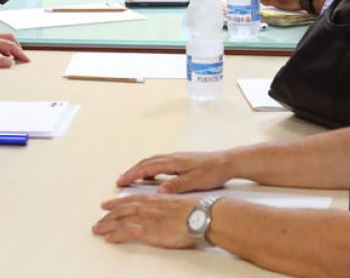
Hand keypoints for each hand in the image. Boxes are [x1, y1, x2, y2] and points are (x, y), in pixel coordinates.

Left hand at [0, 33, 29, 67]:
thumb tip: (10, 62)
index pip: (11, 46)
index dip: (20, 53)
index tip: (26, 60)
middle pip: (9, 38)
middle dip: (18, 47)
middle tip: (22, 57)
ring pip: (3, 39)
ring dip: (11, 47)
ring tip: (14, 57)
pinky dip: (3, 48)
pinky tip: (1, 56)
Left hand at [92, 194, 198, 248]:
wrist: (201, 216)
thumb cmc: (196, 211)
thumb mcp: (178, 204)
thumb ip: (167, 207)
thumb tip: (164, 212)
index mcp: (155, 199)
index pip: (131, 199)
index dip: (118, 202)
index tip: (107, 204)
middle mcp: (148, 206)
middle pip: (122, 209)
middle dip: (108, 215)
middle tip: (99, 220)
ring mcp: (147, 218)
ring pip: (121, 220)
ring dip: (107, 225)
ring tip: (97, 229)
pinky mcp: (148, 231)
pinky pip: (126, 233)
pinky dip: (116, 235)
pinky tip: (108, 239)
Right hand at [114, 150, 233, 192]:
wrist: (228, 162)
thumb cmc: (213, 172)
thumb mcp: (195, 182)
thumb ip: (176, 186)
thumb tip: (158, 192)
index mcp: (173, 162)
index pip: (147, 168)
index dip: (133, 174)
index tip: (121, 181)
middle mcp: (173, 157)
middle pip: (147, 162)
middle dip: (132, 171)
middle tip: (121, 180)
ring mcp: (177, 158)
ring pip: (153, 161)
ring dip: (140, 168)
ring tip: (132, 177)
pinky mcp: (182, 161)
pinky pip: (160, 162)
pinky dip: (150, 168)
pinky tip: (152, 175)